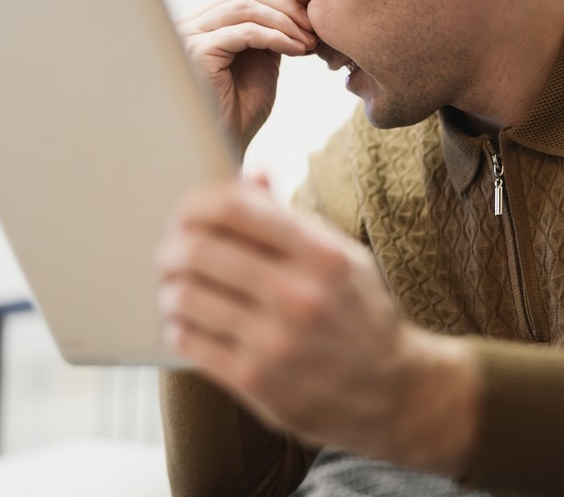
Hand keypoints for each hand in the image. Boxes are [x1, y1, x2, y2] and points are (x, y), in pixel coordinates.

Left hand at [156, 177, 478, 475]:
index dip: (195, 204)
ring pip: (184, 296)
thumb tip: (251, 172)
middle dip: (171, 248)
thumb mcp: (340, 255)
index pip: (232, 208)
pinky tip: (188, 323)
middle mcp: (298, 295)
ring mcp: (274, 342)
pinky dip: (178, 326)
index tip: (187, 214)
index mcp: (320, 254)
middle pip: (197, 250)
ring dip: (169, 289)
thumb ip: (290, 216)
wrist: (394, 391)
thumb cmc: (360, 313)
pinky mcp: (256, 382)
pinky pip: (189, 341)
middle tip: (169, 254)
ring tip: (177, 290)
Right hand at [177, 0, 316, 157]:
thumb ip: (268, 32)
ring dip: (285, 21)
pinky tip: (297, 50)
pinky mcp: (199, 51)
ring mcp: (191, 36)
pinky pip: (245, 32)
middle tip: (315, 25)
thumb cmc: (240, 110)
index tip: (312, 14)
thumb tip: (295, 6)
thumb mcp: (260, 61)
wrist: (226, 144)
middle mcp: (192, 24)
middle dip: (287, 6)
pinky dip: (276, 37)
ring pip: (246, 7)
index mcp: (204, 23)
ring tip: (309, 40)